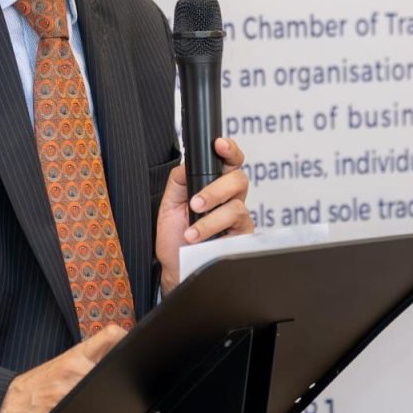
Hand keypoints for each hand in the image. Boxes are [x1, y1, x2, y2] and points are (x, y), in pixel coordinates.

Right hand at [0, 324, 125, 412]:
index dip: (127, 339)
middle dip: (119, 375)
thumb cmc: (31, 388)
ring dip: (104, 396)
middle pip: (112, 365)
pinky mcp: (62, 410)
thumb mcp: (58, 365)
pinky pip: (88, 412)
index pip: (110, 336)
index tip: (138, 346)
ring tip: (98, 401)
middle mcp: (74, 369)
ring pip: (103, 389)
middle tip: (121, 381)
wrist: (3, 406)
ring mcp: (69, 390)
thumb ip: (85, 359)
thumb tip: (113, 352)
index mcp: (74, 355)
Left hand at [155, 137, 252, 296]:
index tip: (219, 144)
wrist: (176, 268)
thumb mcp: (170, 205)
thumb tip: (186, 163)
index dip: (229, 149)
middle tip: (195, 202)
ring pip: (236, 203)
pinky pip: (234, 225)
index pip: (228, 160)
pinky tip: (196, 236)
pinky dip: (212, 228)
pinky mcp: (242, 236)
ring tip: (190, 229)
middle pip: (238, 177)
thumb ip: (178, 181)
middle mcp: (229, 198)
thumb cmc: (175, 238)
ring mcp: (237, 217)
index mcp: (214, 185)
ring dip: (210, 214)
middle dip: (216, 188)